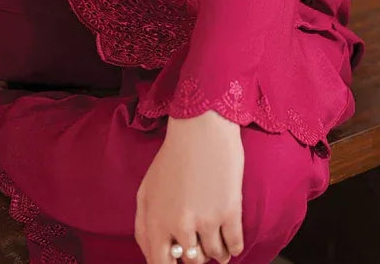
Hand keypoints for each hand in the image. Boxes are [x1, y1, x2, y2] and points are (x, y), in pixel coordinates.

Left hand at [135, 112, 244, 263]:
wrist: (200, 128)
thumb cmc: (172, 157)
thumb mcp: (146, 190)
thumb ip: (144, 226)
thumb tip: (152, 256)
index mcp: (155, 220)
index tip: (179, 260)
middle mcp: (179, 224)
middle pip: (191, 261)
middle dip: (195, 256)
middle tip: (200, 244)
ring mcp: (206, 219)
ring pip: (214, 256)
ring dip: (217, 252)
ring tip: (217, 243)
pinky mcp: (229, 212)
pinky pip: (235, 246)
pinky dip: (233, 247)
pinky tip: (230, 239)